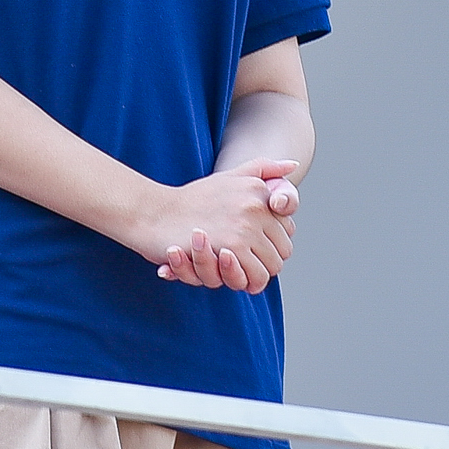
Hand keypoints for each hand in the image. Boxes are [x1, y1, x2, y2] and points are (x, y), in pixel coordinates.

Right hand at [147, 160, 298, 292]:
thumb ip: (263, 169)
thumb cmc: (192, 200)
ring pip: (273, 266)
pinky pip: (255, 276)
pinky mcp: (231, 247)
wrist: (156, 214)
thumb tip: (292, 165)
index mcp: (258, 190)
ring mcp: (245, 226)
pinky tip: (232, 277)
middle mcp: (256, 206)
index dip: (272, 243)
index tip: (253, 247)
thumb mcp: (229, 177)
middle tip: (245, 264)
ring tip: (239, 271)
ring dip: (258, 274)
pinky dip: (247, 282)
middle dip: (268, 261)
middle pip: (284, 250)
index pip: (288, 229)